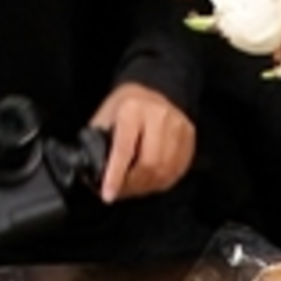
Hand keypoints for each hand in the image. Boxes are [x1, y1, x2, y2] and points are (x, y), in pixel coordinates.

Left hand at [88, 82, 194, 202]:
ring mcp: (177, 127)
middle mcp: (159, 116)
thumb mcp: (106, 115)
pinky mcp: (189, 137)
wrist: (156, 87)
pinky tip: (150, 180)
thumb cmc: (127, 105)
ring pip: (164, 170)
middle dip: (131, 185)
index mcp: (133, 109)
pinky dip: (161, 182)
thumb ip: (97, 141)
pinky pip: (177, 170)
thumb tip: (91, 170)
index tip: (108, 193)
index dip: (115, 175)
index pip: (124, 148)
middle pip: (148, 163)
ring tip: (133, 187)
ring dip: (146, 186)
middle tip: (119, 191)